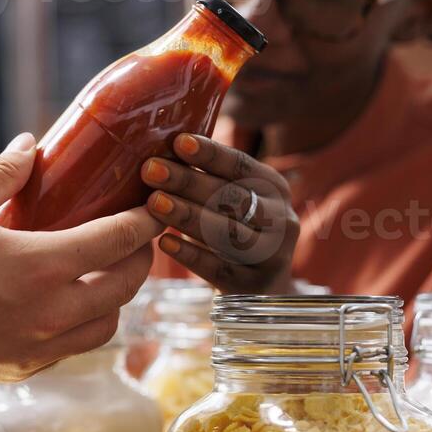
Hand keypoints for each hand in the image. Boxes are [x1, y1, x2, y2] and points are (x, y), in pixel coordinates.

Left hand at [142, 133, 298, 293]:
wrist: (263, 289)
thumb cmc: (236, 231)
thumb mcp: (234, 201)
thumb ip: (209, 177)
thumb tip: (162, 149)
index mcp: (274, 189)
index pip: (241, 166)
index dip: (210, 153)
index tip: (178, 141)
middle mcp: (280, 220)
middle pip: (232, 197)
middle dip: (189, 181)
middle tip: (151, 170)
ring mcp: (271, 256)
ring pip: (227, 232)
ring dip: (188, 215)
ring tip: (153, 202)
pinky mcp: (254, 287)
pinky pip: (219, 269)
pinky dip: (191, 255)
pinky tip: (164, 243)